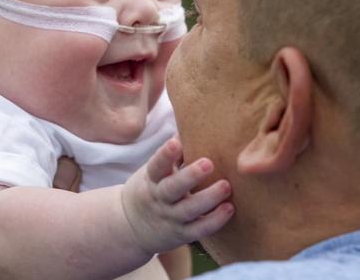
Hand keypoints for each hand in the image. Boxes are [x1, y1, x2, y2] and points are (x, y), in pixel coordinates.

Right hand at [121, 138, 233, 254]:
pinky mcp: (181, 235)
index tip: (175, 142)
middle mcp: (159, 199)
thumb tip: (191, 124)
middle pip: (173, 188)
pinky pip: (199, 230)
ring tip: (226, 186)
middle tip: (209, 163)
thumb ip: (172, 153)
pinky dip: (214, 221)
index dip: (165, 155)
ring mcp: (170, 218)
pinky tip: (229, 209)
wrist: (131, 226)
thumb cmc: (151, 188)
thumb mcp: (153, 171)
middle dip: (190, 176)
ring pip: (188, 210)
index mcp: (151, 179)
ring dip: (208, 198)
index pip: (156, 166)